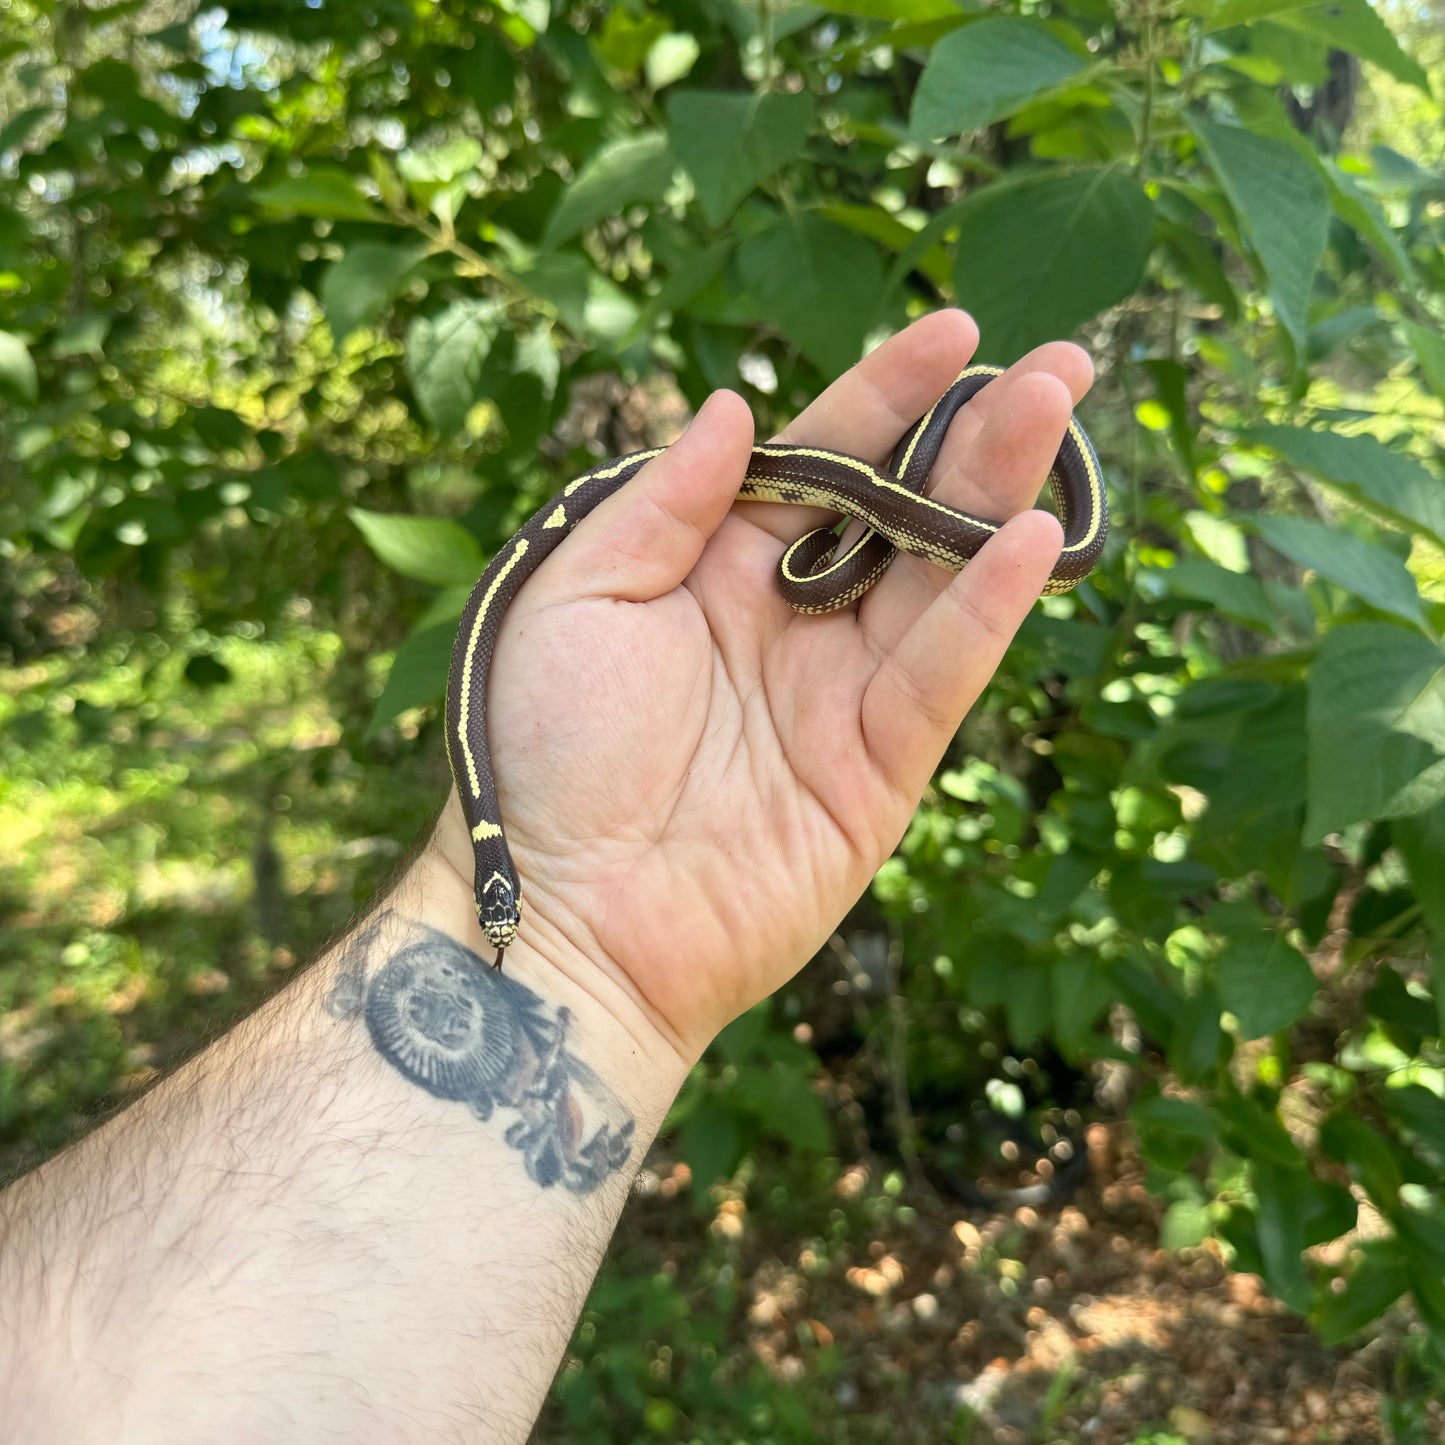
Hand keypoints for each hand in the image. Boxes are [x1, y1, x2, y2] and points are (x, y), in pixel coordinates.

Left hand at [431, 311, 1091, 1062]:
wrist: (561, 911)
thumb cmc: (544, 750)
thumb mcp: (577, 598)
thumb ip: (664, 504)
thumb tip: (731, 405)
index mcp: (719, 569)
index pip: (820, 461)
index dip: (886, 396)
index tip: (954, 332)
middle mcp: (792, 621)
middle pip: (900, 510)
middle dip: (977, 434)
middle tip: (1059, 364)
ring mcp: (841, 695)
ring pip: (938, 579)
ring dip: (1001, 496)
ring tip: (1059, 412)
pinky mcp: (877, 771)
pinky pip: (938, 678)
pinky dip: (986, 613)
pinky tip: (1031, 540)